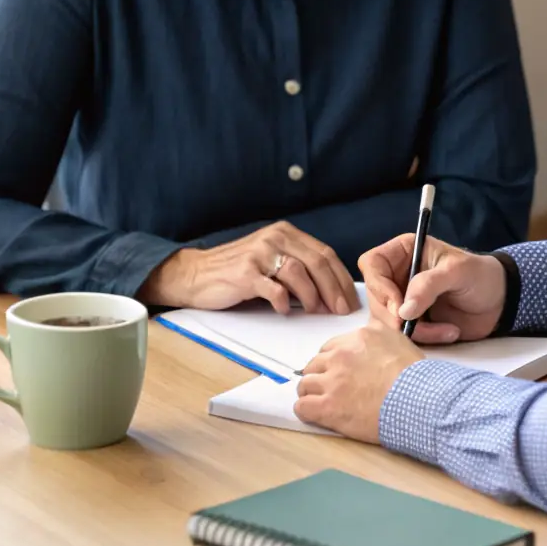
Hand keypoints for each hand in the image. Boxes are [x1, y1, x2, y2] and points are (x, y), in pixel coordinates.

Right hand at [139, 221, 358, 313]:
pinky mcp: (245, 273)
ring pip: (299, 272)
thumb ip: (298, 269)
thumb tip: (330, 294)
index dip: (340, 278)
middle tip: (340, 310)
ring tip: (314, 311)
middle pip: (316, 262)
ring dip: (312, 296)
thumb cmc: (239, 271)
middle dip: (333, 289)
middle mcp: (275, 238)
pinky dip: (283, 302)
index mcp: (286, 233)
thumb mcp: (272, 261)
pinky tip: (284, 311)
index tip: (350, 299)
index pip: (324, 253)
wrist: (197, 274)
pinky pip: (273, 288)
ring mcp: (260, 254)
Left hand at [294, 324, 422, 441]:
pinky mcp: (328, 407)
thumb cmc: (414, 375)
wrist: (417, 401)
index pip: (330, 347)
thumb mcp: (398, 340)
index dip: (332, 360)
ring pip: (305, 383)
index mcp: (358, 338)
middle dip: (319, 374)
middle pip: (314, 364)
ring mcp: (332, 381)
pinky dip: (305, 410)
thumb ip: (378, 334)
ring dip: (309, 391)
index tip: (336, 370)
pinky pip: (302, 406)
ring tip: (317, 400)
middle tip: (327, 386)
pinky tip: (312, 413)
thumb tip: (370, 334)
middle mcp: (340, 356)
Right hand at [358, 234, 505, 344]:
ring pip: (386, 320)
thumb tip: (403, 309)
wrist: (499, 302)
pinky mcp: (411, 322)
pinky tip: (448, 333)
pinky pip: (402, 336)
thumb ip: (429, 285)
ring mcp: (402, 300)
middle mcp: (397, 275)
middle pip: (375, 297)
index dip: (378, 286)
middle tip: (417, 326)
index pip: (372, 263)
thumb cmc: (481, 276)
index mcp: (404, 251)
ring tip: (446, 329)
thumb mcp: (458, 271)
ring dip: (415, 331)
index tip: (398, 307)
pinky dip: (424, 340)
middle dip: (395, 316)